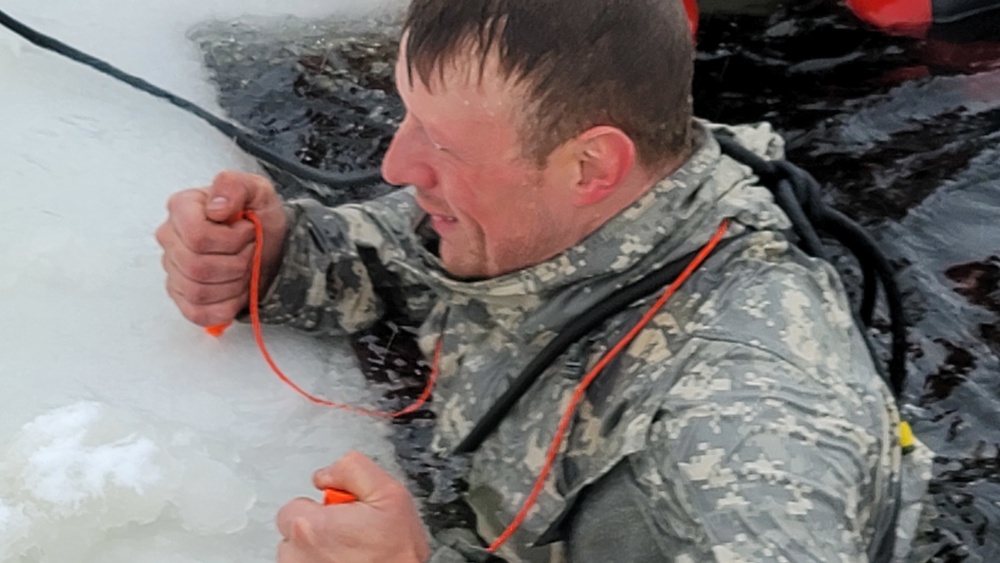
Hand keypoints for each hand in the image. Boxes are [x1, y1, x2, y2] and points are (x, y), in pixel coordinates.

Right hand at [155, 171, 287, 326]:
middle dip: (236, 263)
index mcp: (182, 208)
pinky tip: (235, 290)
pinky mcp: (182, 296)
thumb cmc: (260, 219)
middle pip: (197, 266)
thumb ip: (235, 186)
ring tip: (243, 268)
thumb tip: (216, 206)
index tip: (247, 230)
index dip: (231, 239)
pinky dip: (225, 307)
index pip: (197, 236)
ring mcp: (174, 269)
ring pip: (197, 291)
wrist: (271, 247)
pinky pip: (197, 313)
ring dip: (233, 284)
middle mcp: (171, 238)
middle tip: (249, 251)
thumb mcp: (258, 191)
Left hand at [276, 451, 430, 562]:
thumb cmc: (397, 556)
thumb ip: (353, 469)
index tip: (340, 516)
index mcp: (311, 526)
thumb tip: (327, 474)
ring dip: (318, 552)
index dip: (322, 509)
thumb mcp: (390, 495)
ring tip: (349, 554)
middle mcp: (296, 554)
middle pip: (294, 531)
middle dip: (318, 530)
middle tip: (349, 535)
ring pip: (298, 554)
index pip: (294, 506)